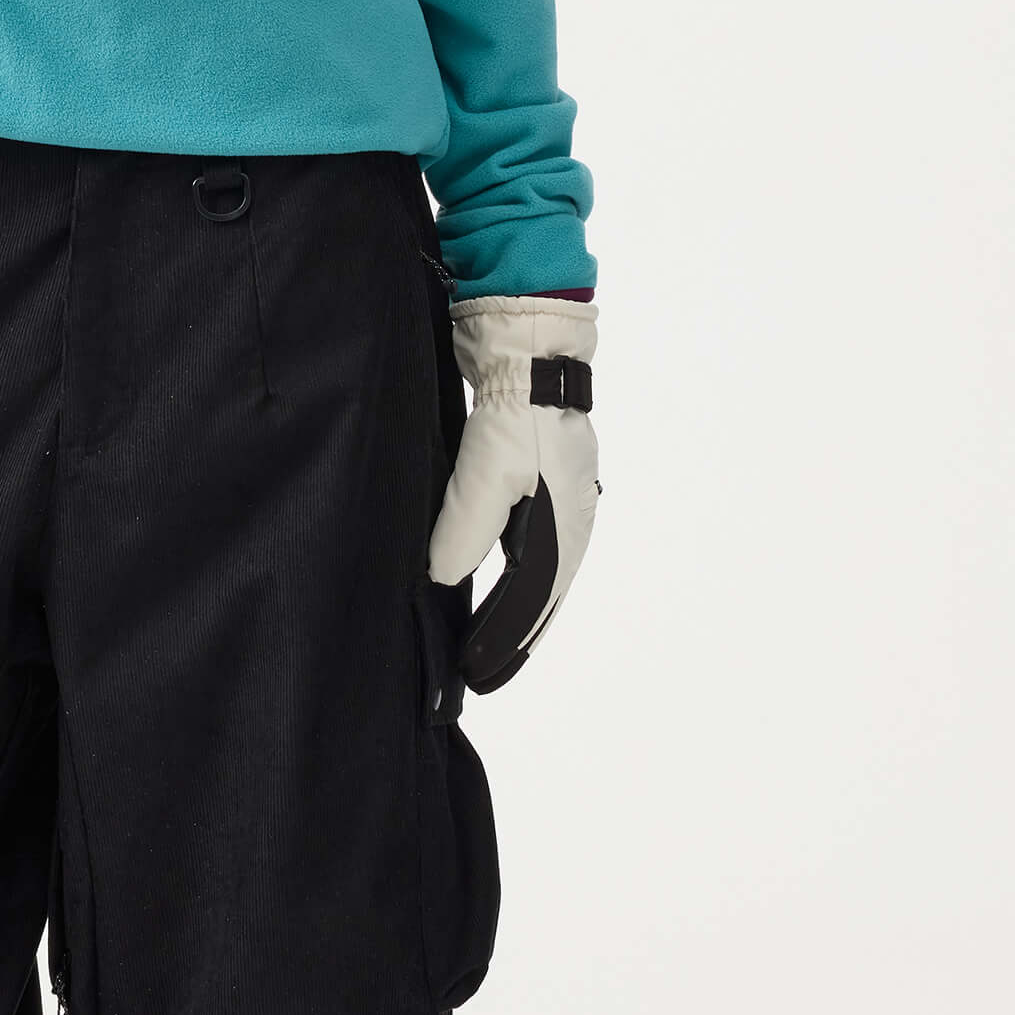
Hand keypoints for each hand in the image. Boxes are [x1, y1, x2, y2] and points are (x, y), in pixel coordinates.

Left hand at [427, 297, 598, 692]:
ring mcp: (556, 492)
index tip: (475, 673)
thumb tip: (444, 577)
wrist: (529, 339)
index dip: (503, 640)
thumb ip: (465, 526)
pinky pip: (522, 537)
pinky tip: (488, 573)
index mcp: (567, 521)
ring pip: (534, 567)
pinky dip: (508, 568)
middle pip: (540, 591)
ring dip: (511, 606)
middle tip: (480, 675)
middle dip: (510, 634)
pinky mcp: (535, 471)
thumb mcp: (487, 469)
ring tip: (485, 641)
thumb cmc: (519, 403)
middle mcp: (569, 513)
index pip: (533, 600)